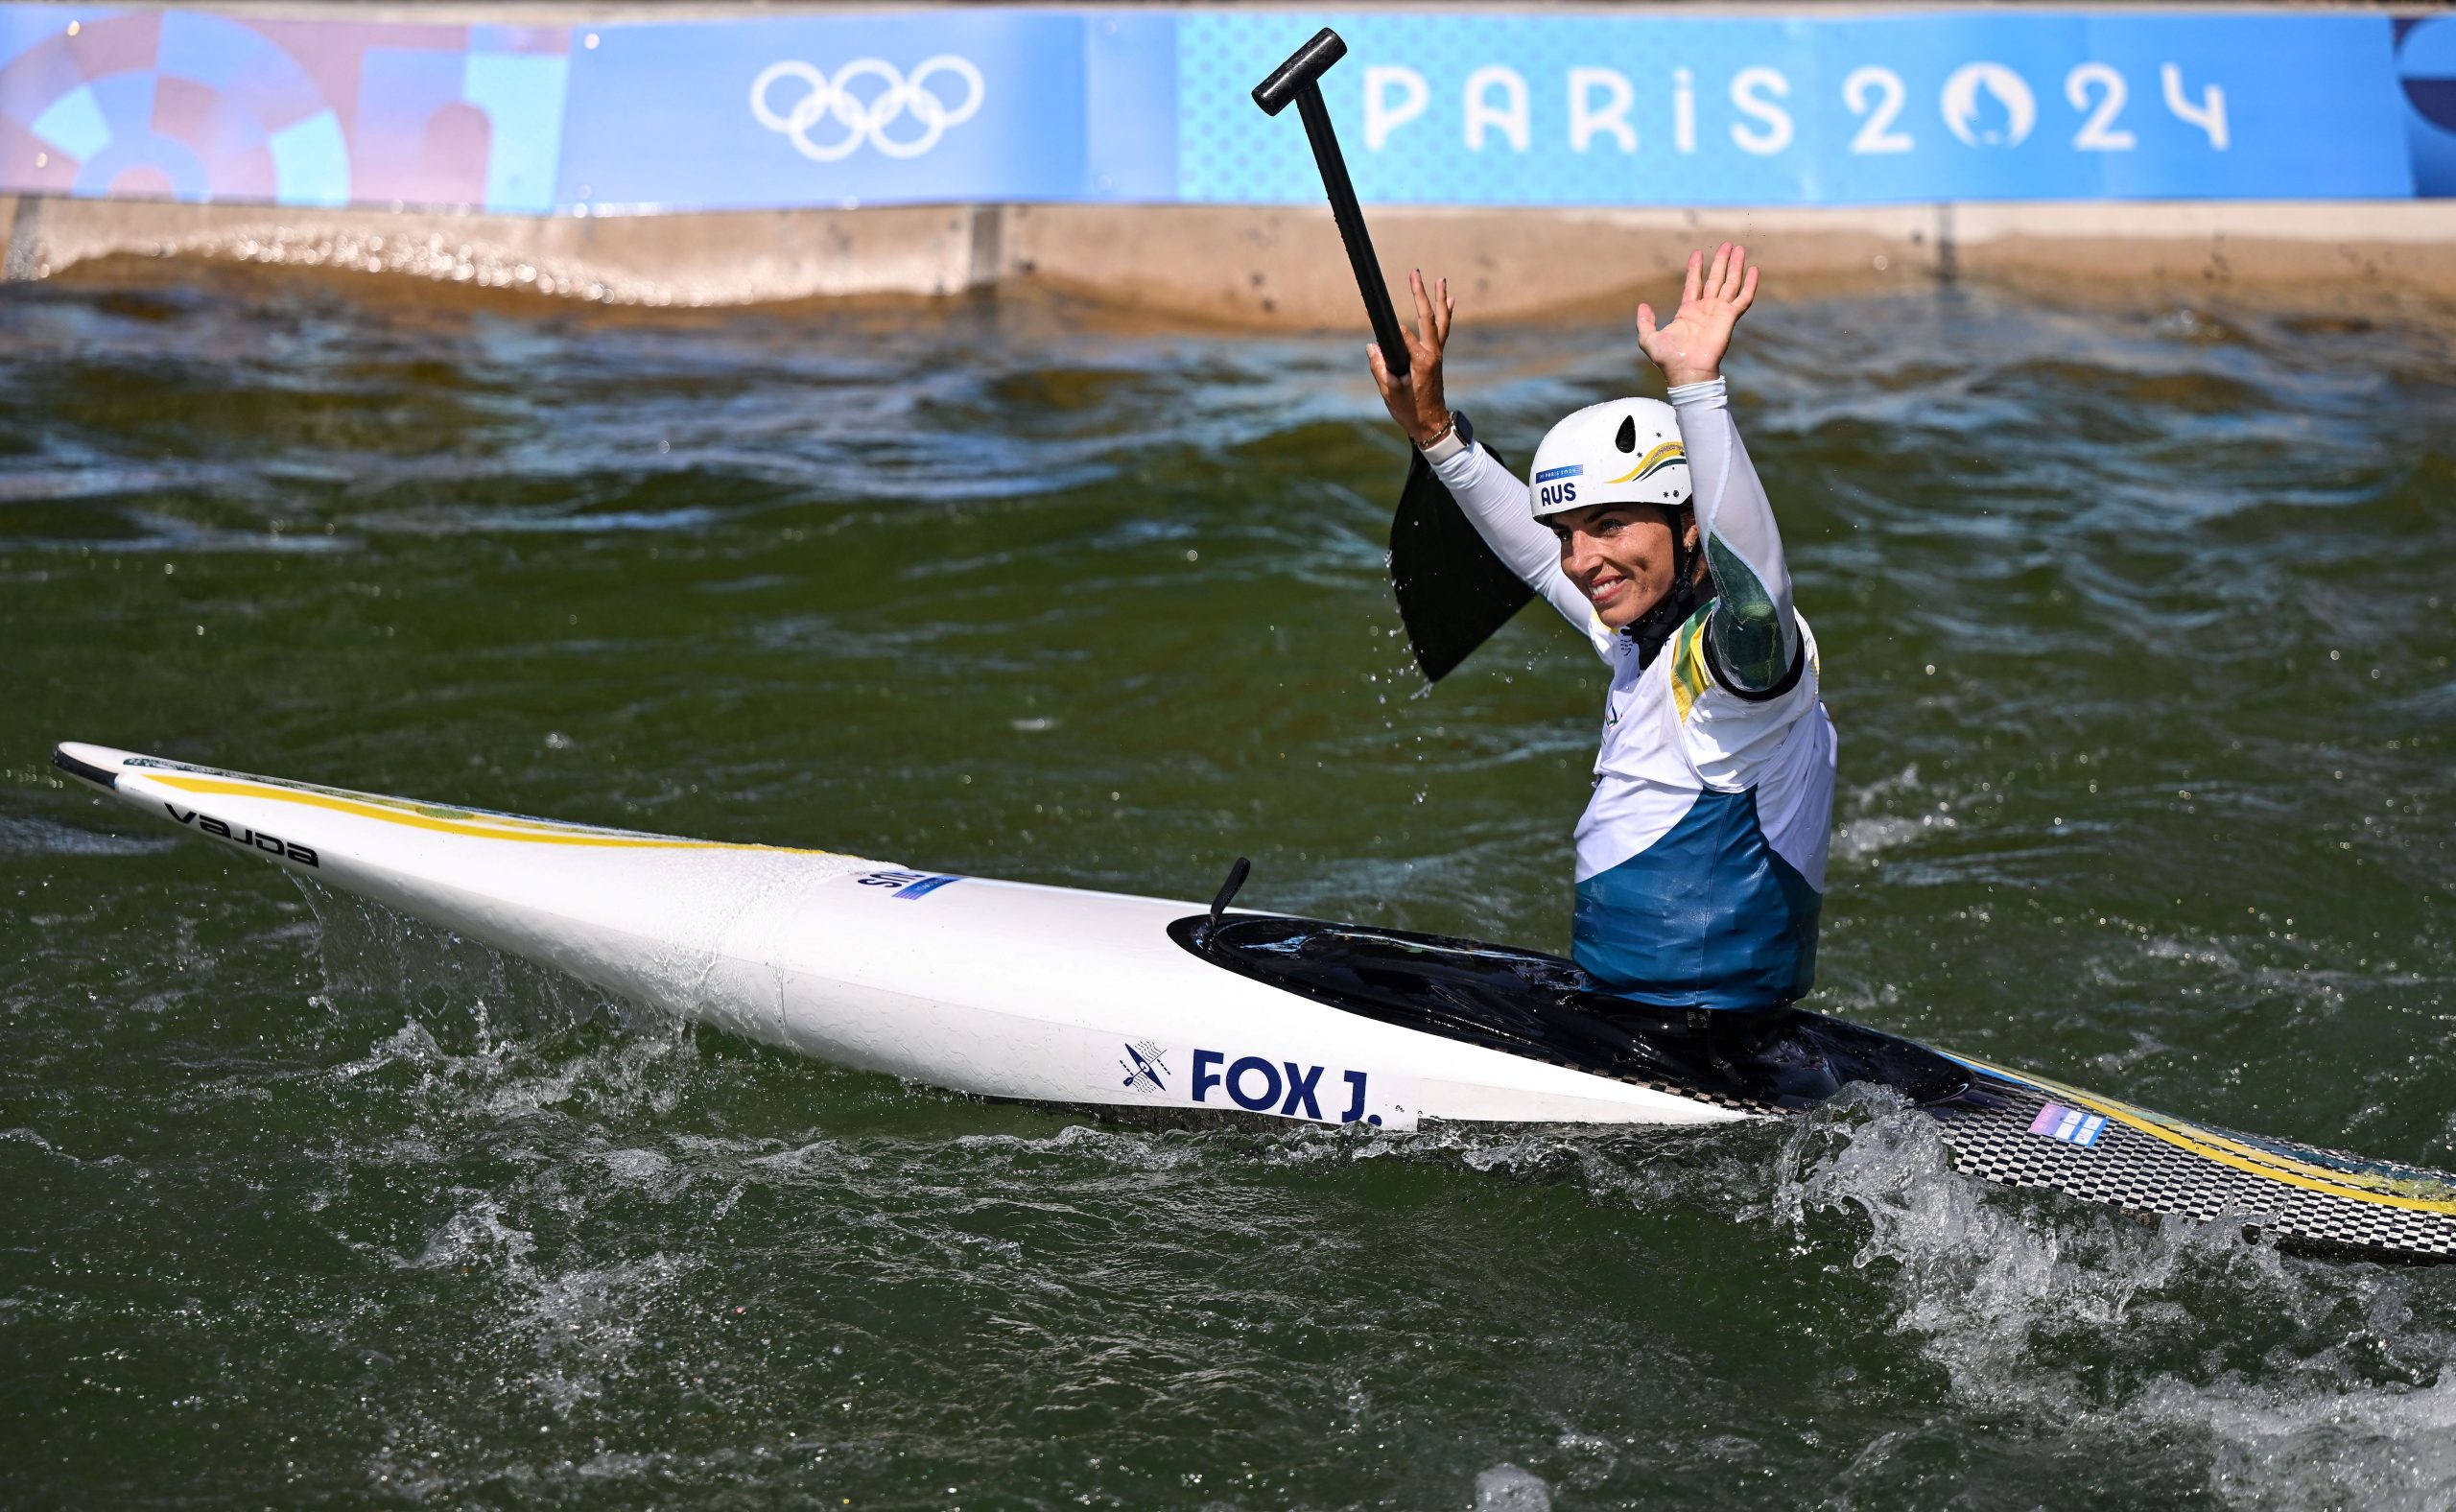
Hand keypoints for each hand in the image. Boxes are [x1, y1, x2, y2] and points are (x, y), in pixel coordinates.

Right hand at [1367, 270, 1454, 447]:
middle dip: (1420, 294)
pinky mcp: (1438, 357)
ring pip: (1441, 320)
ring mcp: (1438, 354)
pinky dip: (1447, 314)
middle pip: (1427, 317)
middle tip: (1414, 273)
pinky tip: (1450, 300)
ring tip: (1440, 279)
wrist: (1431, 424)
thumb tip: (1373, 346)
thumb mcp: (1389, 392)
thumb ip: (1379, 368)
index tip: (1370, 310)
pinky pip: (1444, 330)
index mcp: (1421, 362)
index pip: (1403, 335)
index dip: (1386, 324)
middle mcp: (1433, 354)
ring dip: (1440, 299)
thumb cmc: (1410, 411)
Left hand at [1636, 242, 1758, 387]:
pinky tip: (1753, 270)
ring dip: (1735, 266)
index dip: (1696, 268)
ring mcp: (1719, 312)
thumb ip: (1644, 322)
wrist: (1687, 371)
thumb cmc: (1668, 359)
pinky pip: (1743, 298)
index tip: (1698, 253)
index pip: (1694, 283)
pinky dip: (1749, 284)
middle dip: (1721, 261)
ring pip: (1730, 283)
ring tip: (1740, 248)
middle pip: (1716, 279)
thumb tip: (1643, 305)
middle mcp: (1706, 309)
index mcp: (1688, 312)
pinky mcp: (1730, 318)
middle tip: (1728, 244)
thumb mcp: (1648, 339)